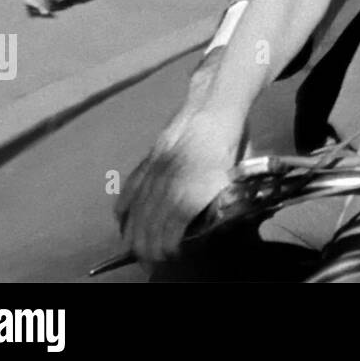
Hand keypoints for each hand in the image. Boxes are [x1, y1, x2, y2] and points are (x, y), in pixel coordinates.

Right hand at [114, 109, 238, 264]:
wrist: (215, 103)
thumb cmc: (232, 138)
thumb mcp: (238, 170)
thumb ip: (226, 195)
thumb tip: (222, 219)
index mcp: (198, 182)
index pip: (175, 221)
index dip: (169, 242)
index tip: (171, 254)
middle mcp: (174, 177)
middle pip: (152, 219)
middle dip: (149, 243)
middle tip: (152, 258)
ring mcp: (158, 167)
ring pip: (138, 206)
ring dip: (135, 230)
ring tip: (135, 247)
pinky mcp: (149, 157)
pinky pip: (131, 185)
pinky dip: (124, 205)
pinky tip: (121, 220)